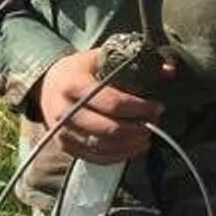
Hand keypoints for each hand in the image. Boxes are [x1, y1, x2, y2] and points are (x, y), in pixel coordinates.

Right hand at [36, 49, 164, 163]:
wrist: (47, 84)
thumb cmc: (81, 69)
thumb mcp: (103, 57)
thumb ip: (136, 61)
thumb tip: (169, 71)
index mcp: (75, 85)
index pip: (114, 103)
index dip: (140, 108)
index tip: (157, 107)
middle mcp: (65, 110)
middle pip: (109, 129)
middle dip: (137, 129)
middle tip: (153, 124)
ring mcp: (63, 131)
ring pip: (102, 147)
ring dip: (130, 145)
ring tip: (146, 137)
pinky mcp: (64, 146)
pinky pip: (94, 158)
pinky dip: (117, 156)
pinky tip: (133, 148)